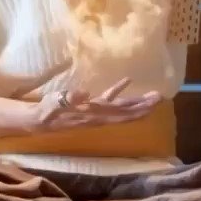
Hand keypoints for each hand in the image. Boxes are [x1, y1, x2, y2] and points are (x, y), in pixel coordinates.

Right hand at [31, 77, 162, 132]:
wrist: (41, 120)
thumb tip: (84, 93)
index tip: (152, 104)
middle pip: (127, 113)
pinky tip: (126, 81)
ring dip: (136, 102)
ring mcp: (97, 112)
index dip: (137, 109)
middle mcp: (100, 115)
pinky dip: (119, 91)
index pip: (121, 113)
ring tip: (152, 95)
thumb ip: (69, 98)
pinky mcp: (92, 106)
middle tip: (159, 98)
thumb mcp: (55, 103)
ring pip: (121, 108)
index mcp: (94, 114)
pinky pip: (109, 99)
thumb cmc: (48, 111)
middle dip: (143, 107)